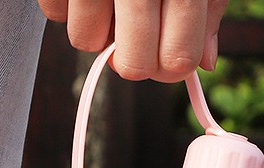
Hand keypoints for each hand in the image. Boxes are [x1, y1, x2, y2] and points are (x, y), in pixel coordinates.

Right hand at [36, 0, 227, 81]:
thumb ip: (208, 7)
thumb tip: (205, 63)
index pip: (176, 58)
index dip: (170, 66)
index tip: (166, 53)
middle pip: (133, 64)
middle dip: (133, 58)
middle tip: (134, 35)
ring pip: (87, 41)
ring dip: (96, 28)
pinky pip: (55, 14)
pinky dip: (68, 4)